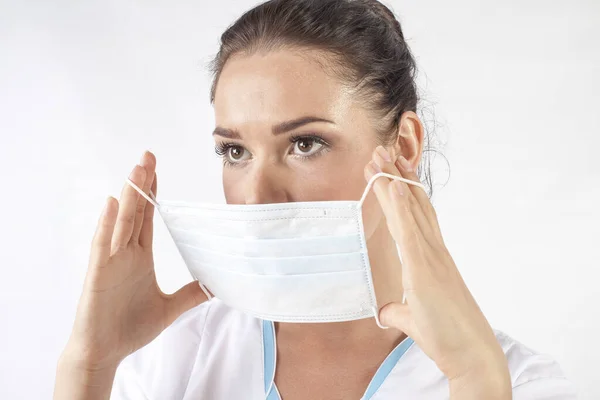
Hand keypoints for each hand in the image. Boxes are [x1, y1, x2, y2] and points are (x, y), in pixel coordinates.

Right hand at [62, 151, 207, 370]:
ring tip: (137, 170)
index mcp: (139, 257)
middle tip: (148, 156)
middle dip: (142, 184)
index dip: (152, 194)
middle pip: (135, 212)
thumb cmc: (130, 327)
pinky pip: (102, 245)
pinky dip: (107, 224)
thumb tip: (214, 286)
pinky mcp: (99, 275)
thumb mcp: (170, 308)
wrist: (105, 351)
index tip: (156, 171)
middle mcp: (125, 253)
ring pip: (121, 222)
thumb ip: (190, 295)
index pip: (146, 218)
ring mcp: (111, 262)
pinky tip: (112, 203)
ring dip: (129, 196)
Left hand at [365, 146, 510, 397]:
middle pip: (413, 206)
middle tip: (382, 151)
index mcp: (433, 259)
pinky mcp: (424, 270)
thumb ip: (399, 309)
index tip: (393, 170)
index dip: (405, 192)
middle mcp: (434, 252)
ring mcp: (431, 258)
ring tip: (380, 156)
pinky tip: (393, 185)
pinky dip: (400, 206)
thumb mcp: (414, 318)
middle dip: (397, 177)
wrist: (472, 355)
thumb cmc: (448, 337)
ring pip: (410, 211)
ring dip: (394, 182)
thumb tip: (386, 309)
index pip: (417, 217)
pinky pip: (409, 231)